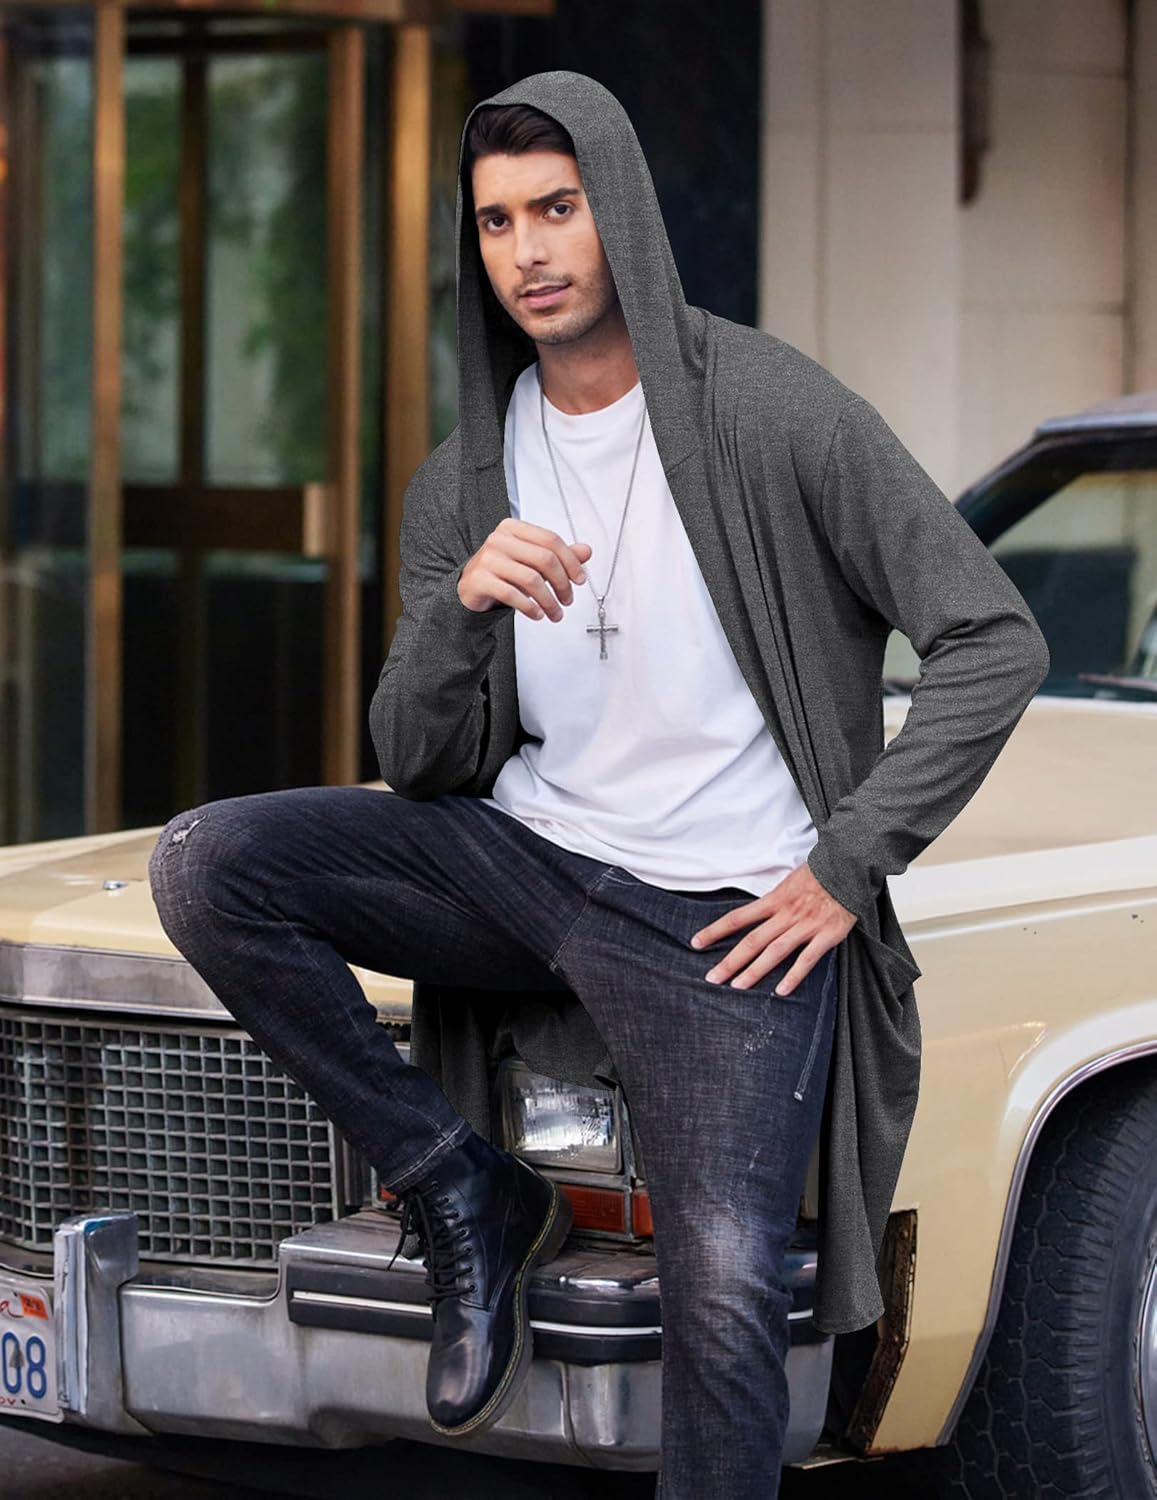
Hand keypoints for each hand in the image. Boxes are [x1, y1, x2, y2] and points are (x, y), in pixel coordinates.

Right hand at [458, 518, 591, 620]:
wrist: (471, 588)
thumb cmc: (504, 572)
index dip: (571, 561)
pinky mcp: (480, 580)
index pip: (551, 540)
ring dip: (549, 601)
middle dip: (562, 584)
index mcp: (514, 528)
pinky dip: (529, 607)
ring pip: (531, 579)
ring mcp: (487, 559)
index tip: (580, 580)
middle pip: (544, 558)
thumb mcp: (532, 561)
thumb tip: (586, 551)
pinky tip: (537, 614)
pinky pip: (512, 594)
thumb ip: (558, 555)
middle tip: (568, 600)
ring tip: (555, 613)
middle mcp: (499, 539)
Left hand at [689, 861, 856, 995]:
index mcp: (774, 899)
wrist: (849, 865)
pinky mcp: (827, 935)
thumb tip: (755, 915)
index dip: (715, 931)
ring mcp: (807, 925)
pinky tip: (780, 991)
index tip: (696, 943)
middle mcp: (786, 913)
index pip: (737, 917)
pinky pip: (807, 959)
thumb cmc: (819, 874)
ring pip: (775, 951)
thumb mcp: (789, 882)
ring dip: (755, 971)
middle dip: (730, 961)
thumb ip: (773, 901)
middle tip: (712, 978)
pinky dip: (794, 975)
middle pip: (752, 941)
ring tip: (737, 987)